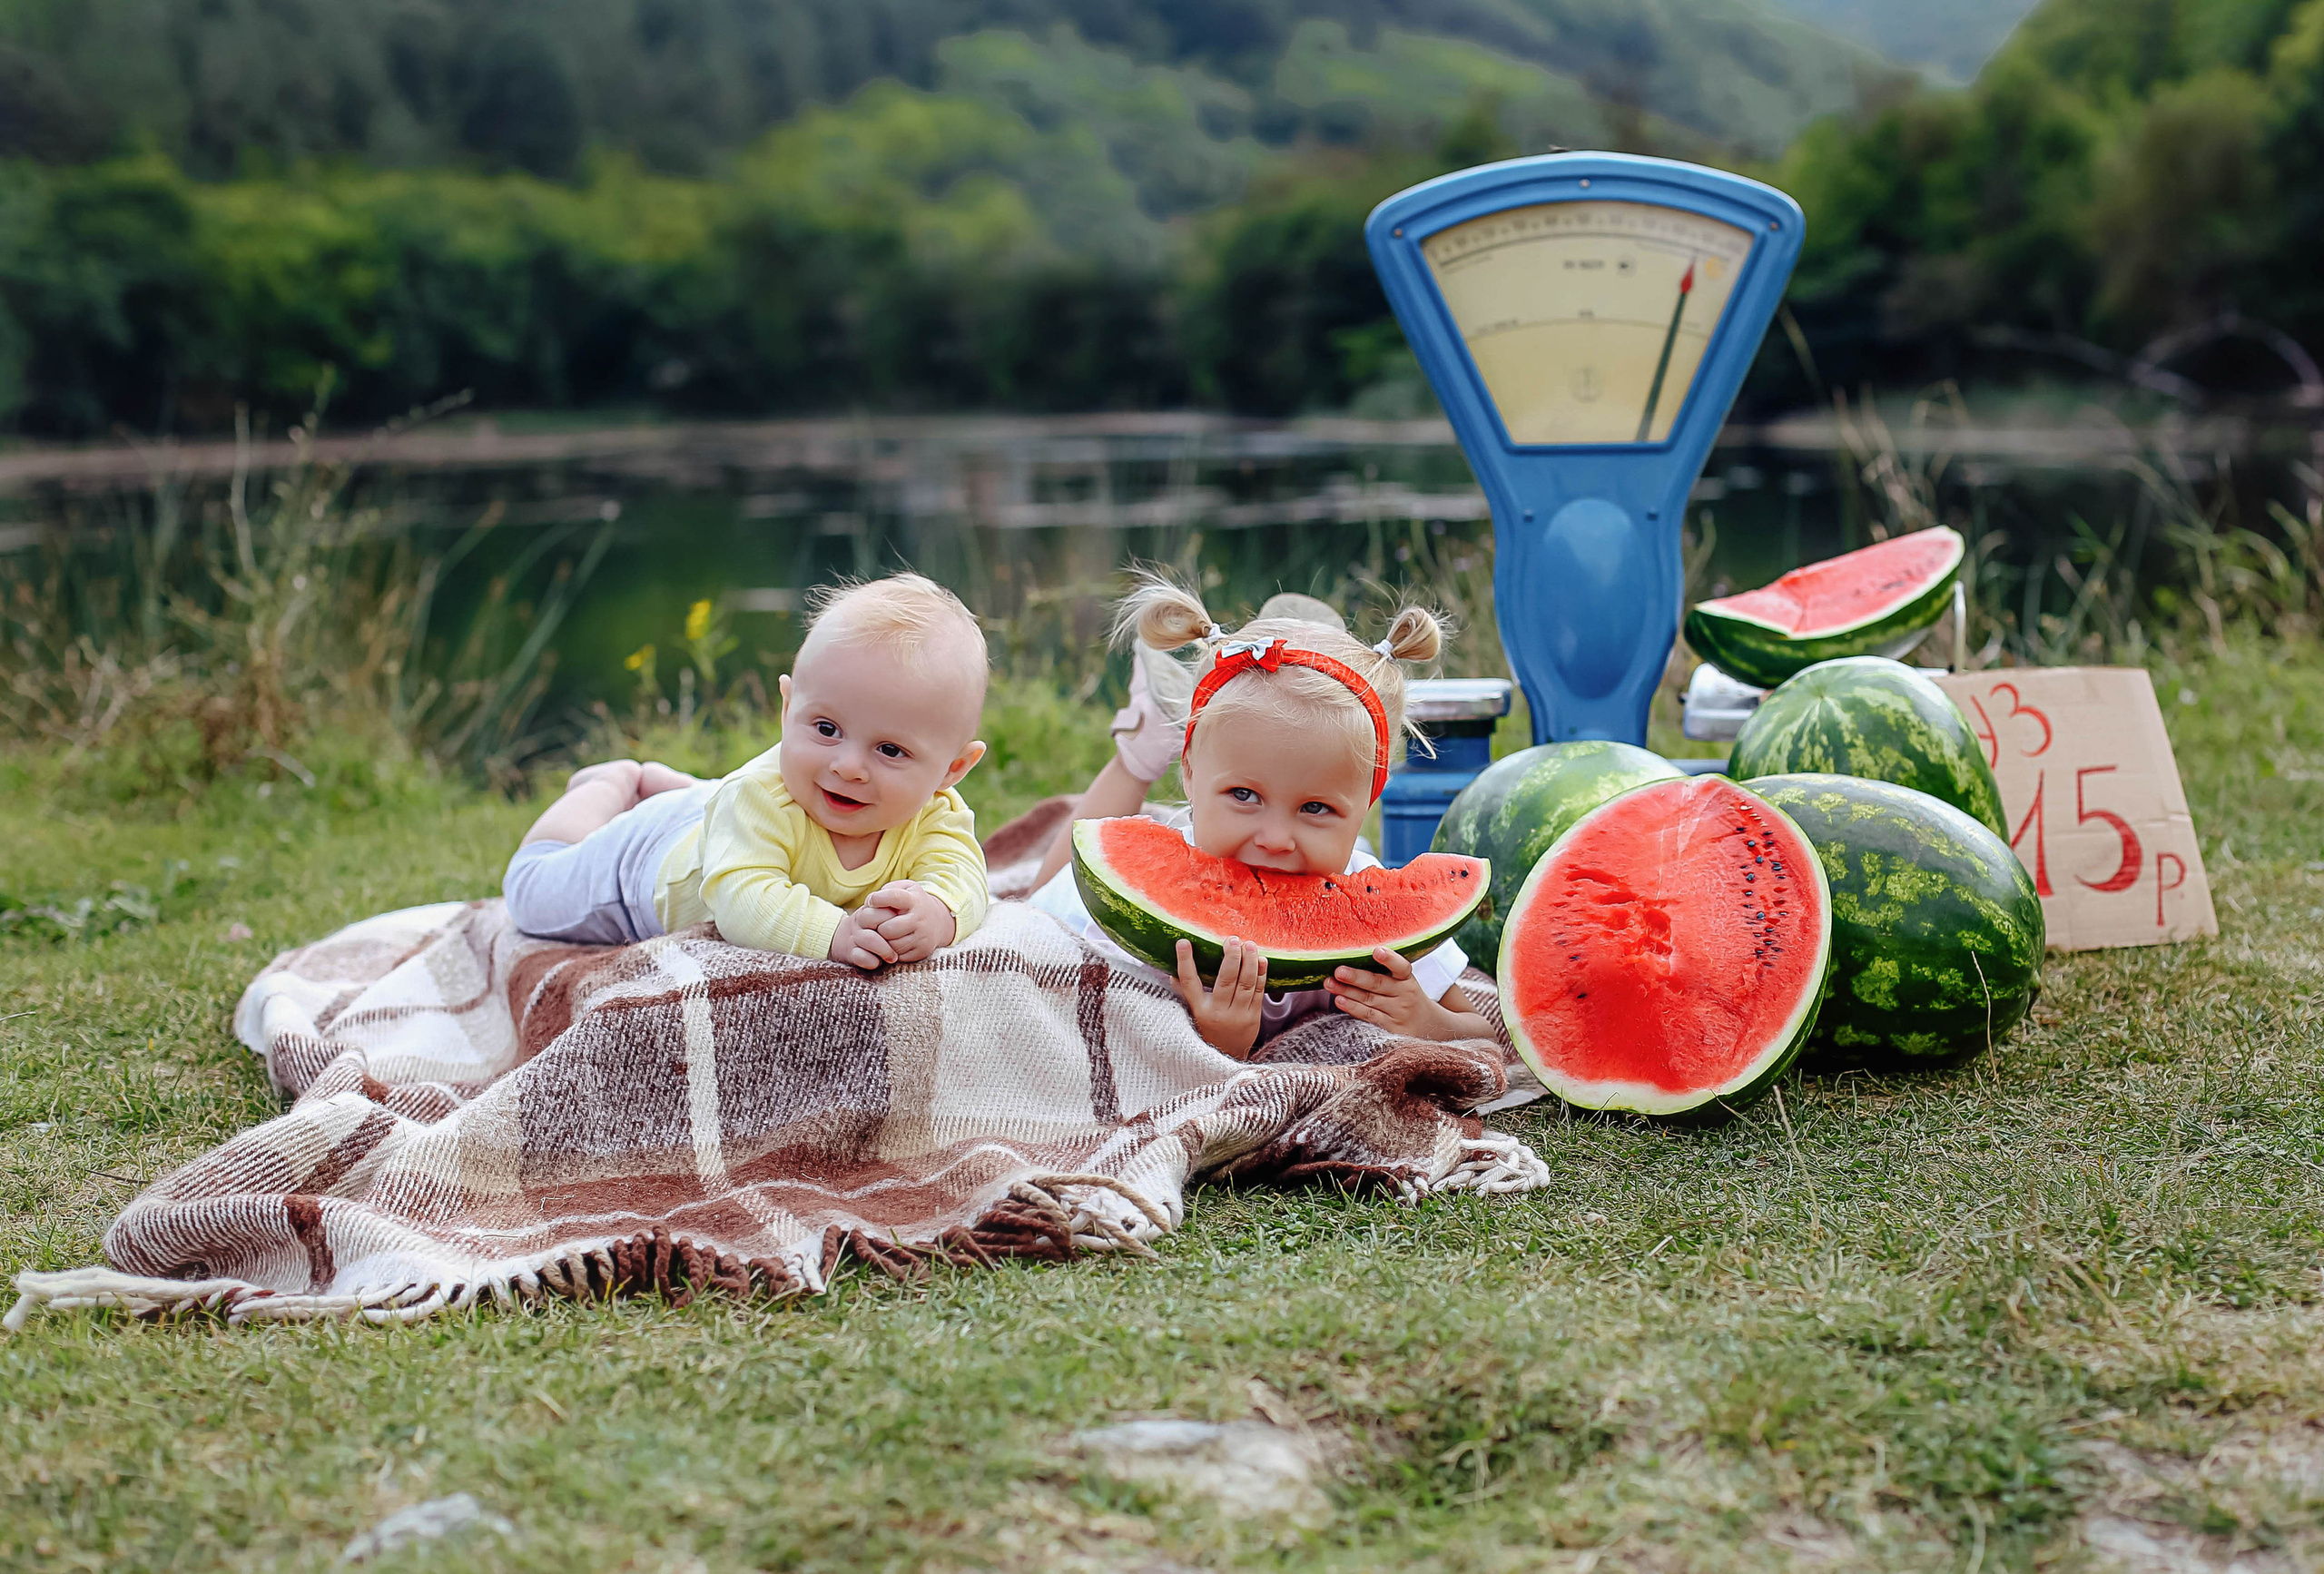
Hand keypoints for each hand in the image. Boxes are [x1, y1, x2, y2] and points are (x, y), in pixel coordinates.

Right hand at [828, 907, 897, 969]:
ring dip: (884, 949)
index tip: (903, 919)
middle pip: (872, 918)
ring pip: (868, 938)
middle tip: (902, 940)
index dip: (892, 913)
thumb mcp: (882, 911)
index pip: (880, 904)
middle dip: (889, 930)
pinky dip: (871, 961)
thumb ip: (893, 903)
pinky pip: (860, 956)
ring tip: (893, 957)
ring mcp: (855, 937)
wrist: (844, 939)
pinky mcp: (850, 953)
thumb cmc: (874, 925)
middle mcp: (860, 921)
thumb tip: (906, 906)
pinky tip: (879, 963)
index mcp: (869, 909)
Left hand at [865, 880, 957, 963]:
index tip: (871, 901)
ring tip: (884, 933)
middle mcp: (920, 919)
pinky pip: (898, 956)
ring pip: (891, 945)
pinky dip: (891, 950)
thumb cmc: (914, 903)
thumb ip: (888, 889)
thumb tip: (871, 901)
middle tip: (877, 923)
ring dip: (883, 940)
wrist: (939, 921)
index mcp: (915, 900)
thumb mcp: (907, 888)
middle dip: (878, 926)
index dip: (877, 899)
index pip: (893, 897)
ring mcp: (922, 937)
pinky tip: (893, 942)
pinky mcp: (921, 952)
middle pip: (888, 928)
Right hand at [1176, 937, 1265, 1059]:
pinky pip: (1258, 992)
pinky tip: (1261, 960)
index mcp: (1199, 1009)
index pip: (1189, 982)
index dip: (1186, 962)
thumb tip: (1171, 972)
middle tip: (1231, 939)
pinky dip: (1261, 974)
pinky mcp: (1254, 1017)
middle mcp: (1218, 1012)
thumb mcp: (1193, 1013)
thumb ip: (1185, 993)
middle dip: (1230, 957)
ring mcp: (1238, 1015)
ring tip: (1249, 944)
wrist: (1227, 1056)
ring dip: (1249, 962)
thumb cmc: (1207, 1028)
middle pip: (1226, 980)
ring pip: (1245, 984)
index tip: (1183, 942)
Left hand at [1325, 947, 1493, 1040]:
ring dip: (1347, 991)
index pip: (1402, 967)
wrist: (1432, 1028)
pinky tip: (1340, 1000)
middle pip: (1378, 984)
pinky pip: (1369, 1016)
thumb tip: (1357, 952)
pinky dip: (1353, 1008)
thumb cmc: (1410, 998)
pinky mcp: (1391, 1029)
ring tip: (1329, 983)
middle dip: (1356, 977)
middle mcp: (1405, 996)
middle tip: (1338, 970)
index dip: (1390, 959)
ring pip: (1369, 1000)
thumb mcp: (1406, 982)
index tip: (1377, 950)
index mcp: (1409, 980)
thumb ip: (1387, 971)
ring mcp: (1398, 1013)